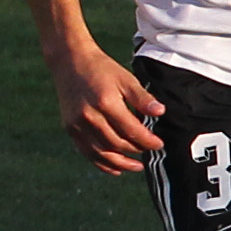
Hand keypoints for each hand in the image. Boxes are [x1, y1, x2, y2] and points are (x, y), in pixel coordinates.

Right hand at [49, 43, 163, 175]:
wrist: (70, 62)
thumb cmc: (102, 69)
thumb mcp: (125, 79)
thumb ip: (142, 98)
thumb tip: (160, 113)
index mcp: (106, 102)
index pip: (131, 130)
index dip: (147, 140)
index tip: (159, 144)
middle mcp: (89, 116)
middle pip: (117, 143)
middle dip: (136, 150)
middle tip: (149, 152)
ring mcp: (77, 124)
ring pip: (101, 152)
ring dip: (120, 163)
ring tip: (136, 167)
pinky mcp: (70, 128)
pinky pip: (87, 152)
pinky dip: (102, 163)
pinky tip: (115, 168)